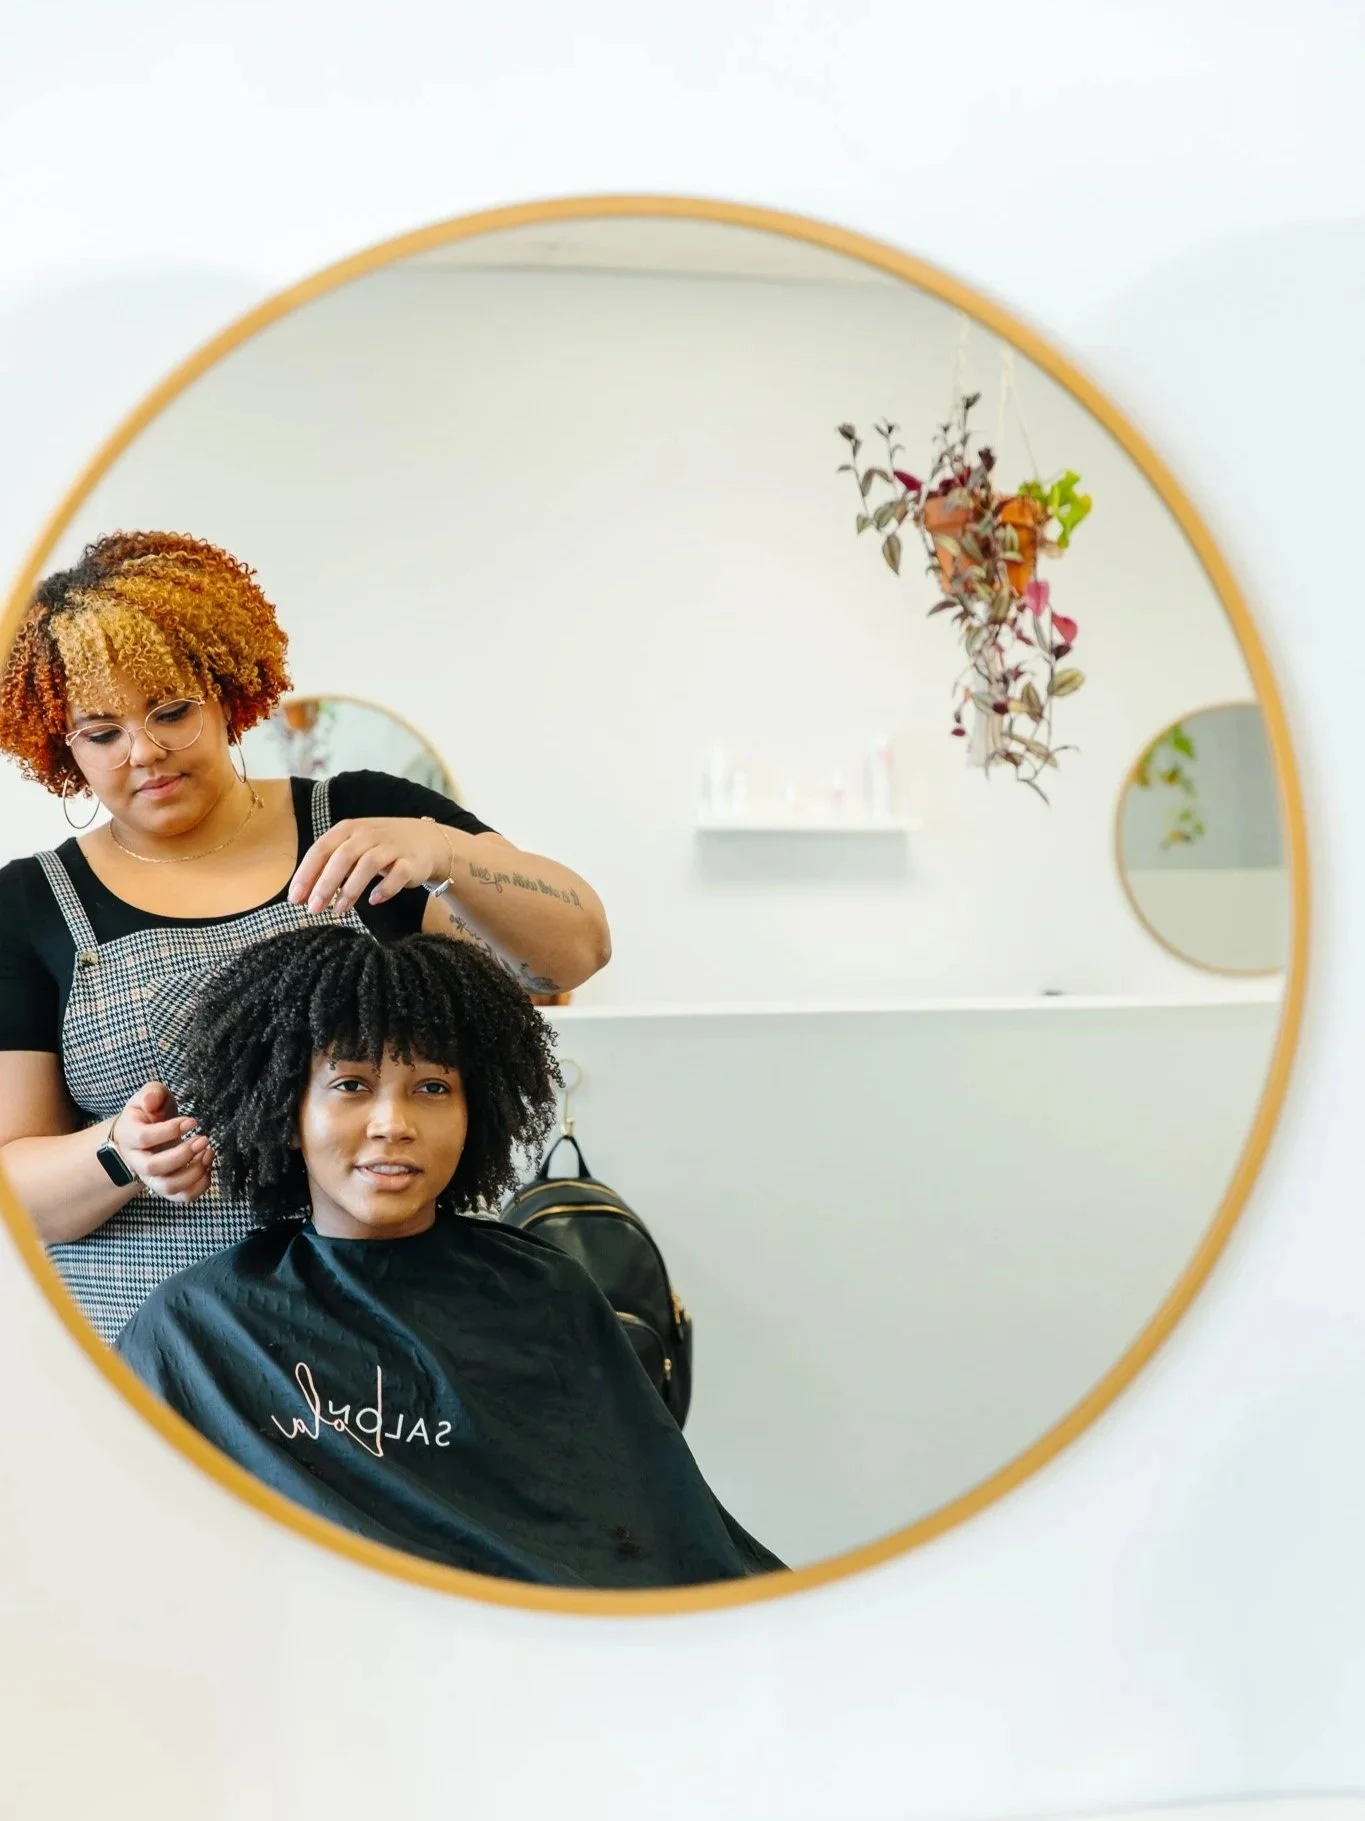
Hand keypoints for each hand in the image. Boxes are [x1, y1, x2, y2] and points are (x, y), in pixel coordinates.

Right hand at [111, 1081, 213, 1203]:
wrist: (146, 1132)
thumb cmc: (150, 1113)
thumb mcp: (150, 1095)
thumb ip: (151, 1093)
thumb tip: (150, 1102)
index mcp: (129, 1136)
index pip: (144, 1138)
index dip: (170, 1131)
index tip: (192, 1121)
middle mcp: (137, 1161)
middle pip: (154, 1168)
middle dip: (182, 1155)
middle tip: (203, 1139)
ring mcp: (151, 1178)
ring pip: (168, 1187)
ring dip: (193, 1172)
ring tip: (208, 1152)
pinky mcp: (167, 1187)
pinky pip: (182, 1196)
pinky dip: (200, 1185)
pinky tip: (208, 1164)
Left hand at [288, 817, 451, 916]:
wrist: (425, 841)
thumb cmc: (379, 848)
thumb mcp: (352, 849)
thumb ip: (330, 867)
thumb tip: (304, 895)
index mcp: (347, 830)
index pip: (321, 850)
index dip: (306, 874)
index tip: (295, 898)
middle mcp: (368, 834)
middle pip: (342, 857)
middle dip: (325, 884)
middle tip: (313, 909)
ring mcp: (391, 847)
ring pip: (368, 865)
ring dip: (351, 889)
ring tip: (339, 910)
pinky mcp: (411, 862)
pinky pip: (397, 875)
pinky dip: (385, 888)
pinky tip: (374, 901)